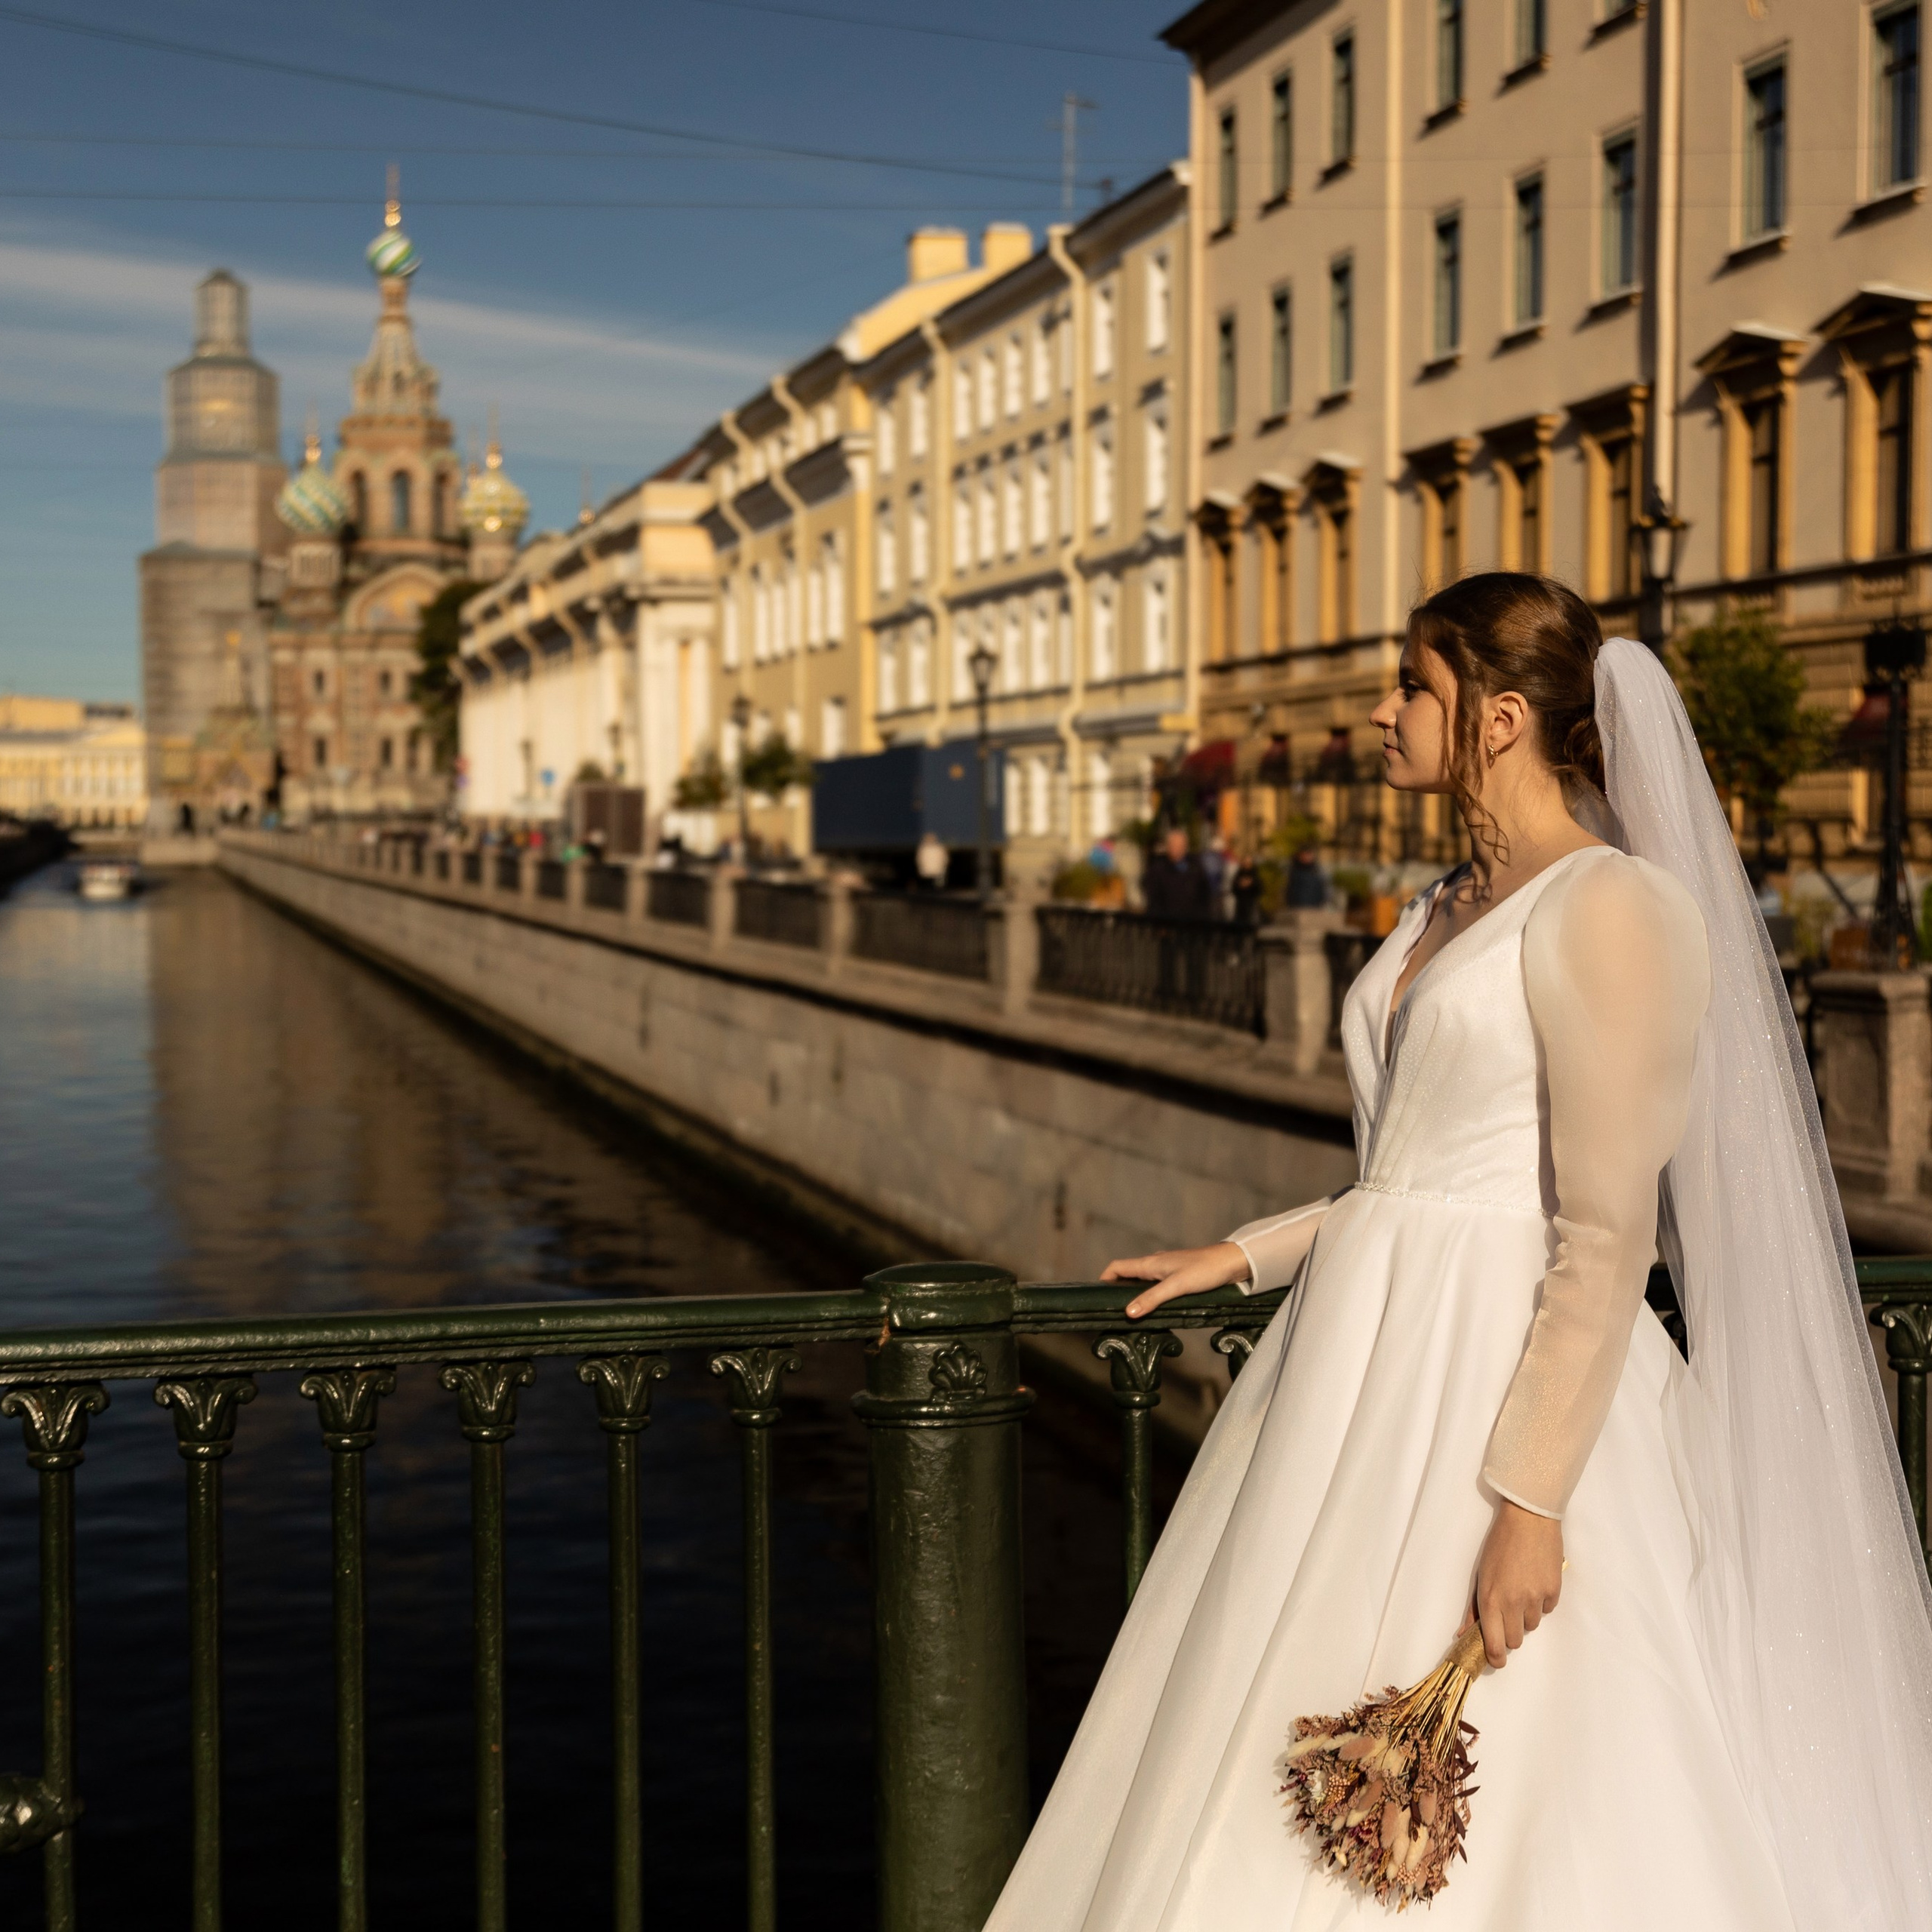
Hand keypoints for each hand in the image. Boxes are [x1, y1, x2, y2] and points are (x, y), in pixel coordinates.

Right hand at [1100, 1242, 1248, 1318]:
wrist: (1231, 1263)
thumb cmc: (1204, 1271)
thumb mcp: (1176, 1287)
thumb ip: (1152, 1299)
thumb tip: (1127, 1312)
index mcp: (1150, 1263)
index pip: (1117, 1267)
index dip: (1104, 1279)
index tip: (1097, 1296)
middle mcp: (1155, 1265)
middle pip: (1127, 1275)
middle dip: (1116, 1290)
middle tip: (1112, 1310)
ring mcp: (1166, 1270)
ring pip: (1142, 1281)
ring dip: (1133, 1294)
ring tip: (1131, 1314)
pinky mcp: (1178, 1277)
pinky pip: (1155, 1286)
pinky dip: (1149, 1296)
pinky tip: (1155, 1309)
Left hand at [1464, 1499, 1563, 1667]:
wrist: (1528, 1519)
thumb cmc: (1499, 1544)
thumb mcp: (1480, 1575)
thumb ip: (1473, 1608)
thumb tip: (1463, 1633)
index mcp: (1491, 1599)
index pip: (1495, 1645)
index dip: (1495, 1657)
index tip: (1495, 1659)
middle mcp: (1514, 1603)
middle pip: (1515, 1641)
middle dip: (1510, 1632)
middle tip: (1506, 1613)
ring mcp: (1536, 1598)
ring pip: (1532, 1625)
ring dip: (1525, 1615)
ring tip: (1521, 1588)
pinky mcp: (1554, 1591)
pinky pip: (1547, 1610)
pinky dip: (1541, 1602)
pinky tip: (1535, 1581)